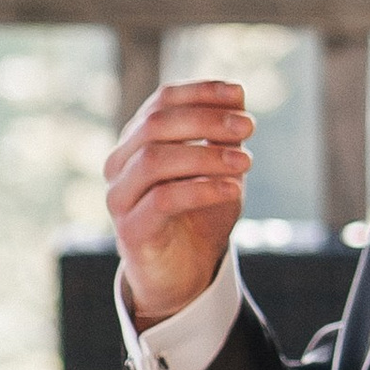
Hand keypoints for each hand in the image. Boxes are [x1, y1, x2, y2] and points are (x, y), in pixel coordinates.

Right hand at [106, 78, 254, 325]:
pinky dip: (202, 189)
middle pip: (156, 125)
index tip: (239, 94)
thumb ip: (223, 138)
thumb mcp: (219, 171)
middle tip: (248, 126)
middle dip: (206, 120)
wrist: (184, 277)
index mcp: (138, 141)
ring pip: (155, 160)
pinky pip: (163, 199)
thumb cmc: (200, 218)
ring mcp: (120, 196)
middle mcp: (120, 164)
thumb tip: (237, 97)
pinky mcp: (130, 229)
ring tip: (247, 161)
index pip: (162, 102)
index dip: (200, 92)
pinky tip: (234, 189)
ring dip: (206, 155)